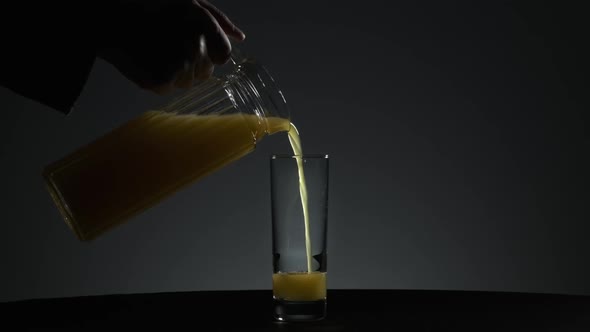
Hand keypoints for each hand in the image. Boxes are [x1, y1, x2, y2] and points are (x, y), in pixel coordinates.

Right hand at [96, 0, 244, 94]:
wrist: (102, 18)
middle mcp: (193, 44)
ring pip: (188, 82)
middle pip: (205, 71)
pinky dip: (157, 80)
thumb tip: (241, 37)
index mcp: (200, 22)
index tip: (194, 49)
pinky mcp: (160, 81)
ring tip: (152, 53)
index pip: (223, 54)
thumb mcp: (185, 3)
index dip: (212, 54)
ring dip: (175, 73)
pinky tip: (143, 62)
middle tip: (164, 46)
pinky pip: (168, 88)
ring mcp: (177, 64)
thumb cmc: (146, 7)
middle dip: (191, 63)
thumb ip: (217, 20)